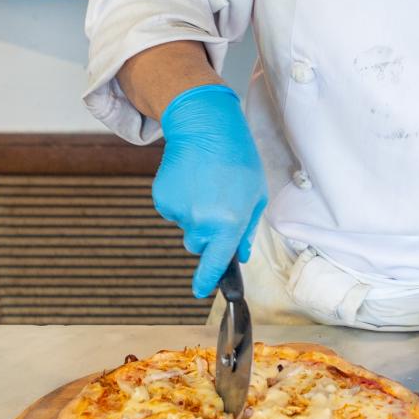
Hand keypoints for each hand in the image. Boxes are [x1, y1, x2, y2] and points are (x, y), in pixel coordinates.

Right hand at [154, 84, 266, 297]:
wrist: (205, 127)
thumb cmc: (238, 159)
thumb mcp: (256, 195)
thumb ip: (247, 230)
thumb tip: (241, 255)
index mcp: (228, 223)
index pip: (215, 262)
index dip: (207, 280)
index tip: (200, 291)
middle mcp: (200, 222)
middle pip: (198, 244)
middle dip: (206, 233)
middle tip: (217, 204)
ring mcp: (178, 211)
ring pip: (185, 226)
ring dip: (195, 213)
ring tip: (206, 184)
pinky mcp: (162, 199)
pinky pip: (173, 211)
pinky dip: (181, 201)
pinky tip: (191, 179)